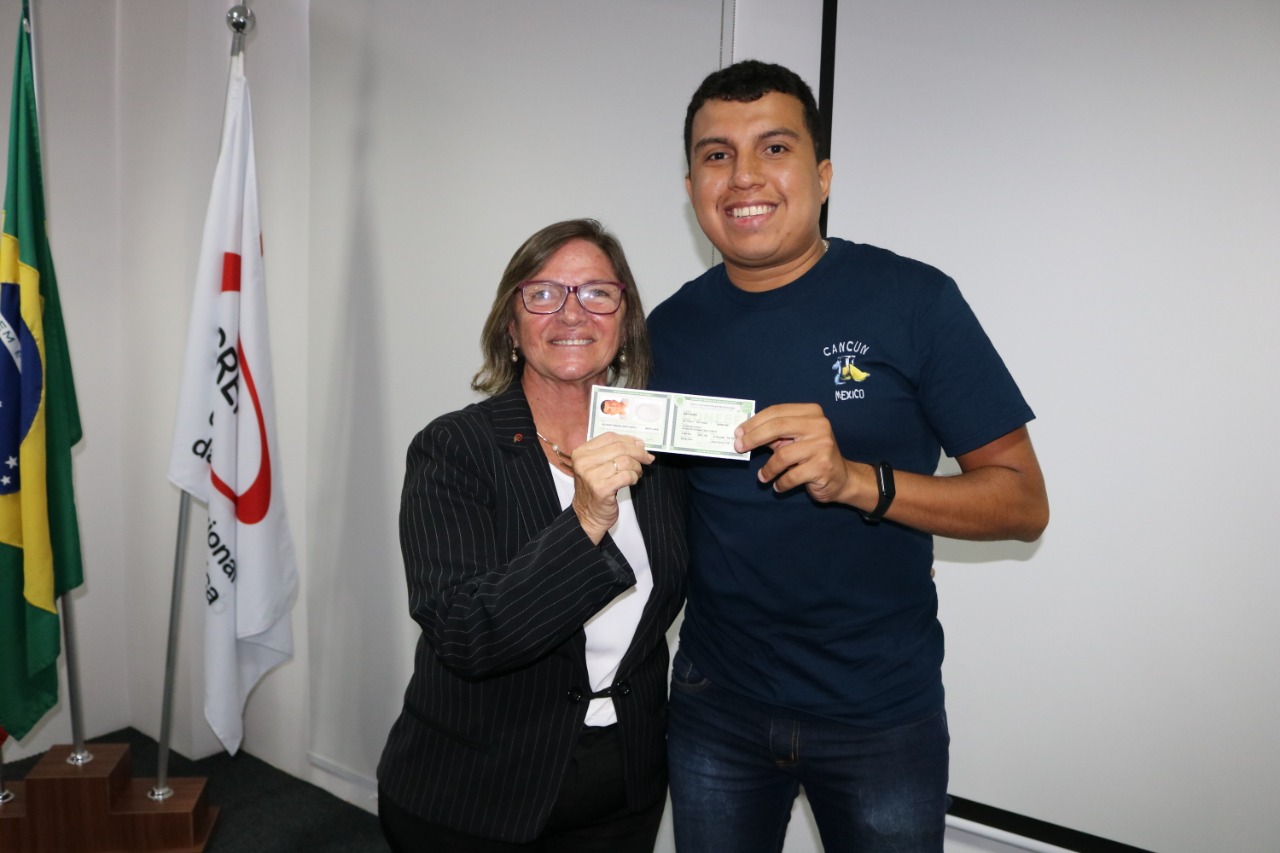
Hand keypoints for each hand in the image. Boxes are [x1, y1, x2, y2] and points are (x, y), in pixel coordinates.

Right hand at [570, 432, 653, 542]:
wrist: (587, 516)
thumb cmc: (595, 490)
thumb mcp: (597, 466)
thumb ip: (613, 452)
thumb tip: (638, 443)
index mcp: (581, 453)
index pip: (610, 437)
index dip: (629, 439)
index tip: (640, 445)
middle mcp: (583, 463)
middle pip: (619, 447)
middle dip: (638, 452)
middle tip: (647, 458)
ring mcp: (591, 476)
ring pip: (625, 461)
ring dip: (637, 467)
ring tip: (637, 473)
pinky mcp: (601, 489)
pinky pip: (626, 476)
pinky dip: (634, 477)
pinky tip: (632, 481)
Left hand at [734, 403, 861, 505]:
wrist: (841, 478)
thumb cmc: (812, 455)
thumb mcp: (794, 439)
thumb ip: (774, 434)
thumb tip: (744, 434)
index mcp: (811, 413)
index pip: (777, 412)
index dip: (754, 422)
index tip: (738, 433)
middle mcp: (819, 425)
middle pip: (777, 427)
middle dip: (753, 438)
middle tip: (738, 447)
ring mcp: (822, 446)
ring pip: (782, 456)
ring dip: (767, 469)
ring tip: (762, 477)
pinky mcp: (822, 467)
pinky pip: (790, 476)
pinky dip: (780, 483)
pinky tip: (777, 486)